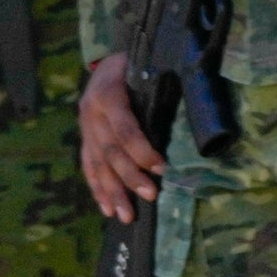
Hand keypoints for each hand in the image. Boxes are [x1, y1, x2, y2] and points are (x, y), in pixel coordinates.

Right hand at [77, 52, 166, 222]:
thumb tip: (192, 115)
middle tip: (150, 196)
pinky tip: (106, 208)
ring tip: (125, 215)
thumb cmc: (137, 63)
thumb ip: (160, 89)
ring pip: (97, 163)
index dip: (142, 150)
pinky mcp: (84, 138)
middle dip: (129, 176)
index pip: (124, 127)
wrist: (107, 61)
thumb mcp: (146, 67)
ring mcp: (84, 127)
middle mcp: (91, 112)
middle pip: (110, 150)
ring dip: (111, 191)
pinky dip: (97, 188)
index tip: (162, 168)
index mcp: (107, 93)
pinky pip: (88, 166)